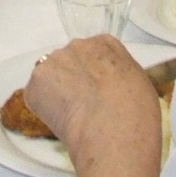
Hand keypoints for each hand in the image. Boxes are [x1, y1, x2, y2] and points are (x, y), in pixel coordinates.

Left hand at [25, 37, 162, 176]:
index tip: (96, 92)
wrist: (113, 132)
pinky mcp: (35, 82)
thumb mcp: (140, 82)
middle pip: (69, 61)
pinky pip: (37, 94)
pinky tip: (60, 121)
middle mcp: (77, 45)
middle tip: (83, 106)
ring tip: (72, 116)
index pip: (93, 52)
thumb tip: (110, 81)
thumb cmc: (136, 113)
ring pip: (51, 76)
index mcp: (105, 44)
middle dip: (72, 80)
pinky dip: (43, 107)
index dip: (93, 74)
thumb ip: (119, 72)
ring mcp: (54, 61)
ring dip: (56, 92)